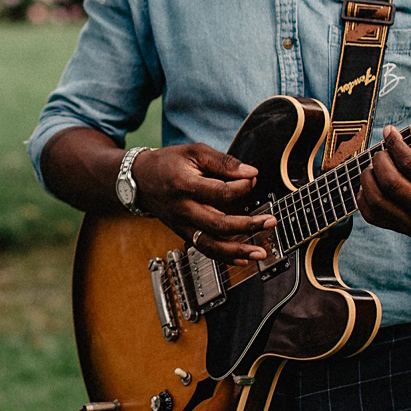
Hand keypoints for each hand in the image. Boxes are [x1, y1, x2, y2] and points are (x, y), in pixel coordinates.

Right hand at [133, 142, 276, 262]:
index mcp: (185, 185)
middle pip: (219, 224)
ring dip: (239, 250)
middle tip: (271, 221)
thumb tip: (251, 173)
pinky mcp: (183, 233)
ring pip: (212, 244)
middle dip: (248, 225)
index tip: (253, 178)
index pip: (221, 192)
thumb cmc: (169, 163)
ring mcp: (181, 225)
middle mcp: (183, 209)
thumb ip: (223, 162)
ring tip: (261, 252)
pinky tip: (242, 258)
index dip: (243, 187)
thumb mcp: (194, 152)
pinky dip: (225, 256)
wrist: (139, 180)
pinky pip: (205, 249)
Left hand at [355, 126, 410, 260]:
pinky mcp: (403, 230)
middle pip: (390, 183)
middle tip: (381, 151)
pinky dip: (362, 198)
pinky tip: (368, 184)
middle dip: (379, 161)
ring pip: (377, 201)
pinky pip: (372, 216)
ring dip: (367, 178)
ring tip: (373, 165)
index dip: (396, 145)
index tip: (390, 131)